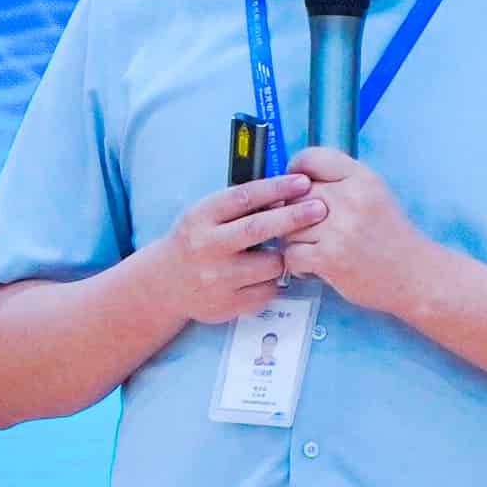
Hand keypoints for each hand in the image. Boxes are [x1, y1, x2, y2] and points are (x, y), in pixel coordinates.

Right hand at [146, 175, 325, 325]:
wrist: (165, 284)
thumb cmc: (195, 241)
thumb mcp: (205, 215)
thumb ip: (238, 205)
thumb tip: (284, 191)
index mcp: (200, 217)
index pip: (243, 197)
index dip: (276, 187)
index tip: (302, 182)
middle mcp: (206, 247)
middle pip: (258, 229)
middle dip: (293, 217)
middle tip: (320, 208)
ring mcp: (217, 278)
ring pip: (270, 264)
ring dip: (283, 255)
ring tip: (279, 252)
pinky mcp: (228, 304)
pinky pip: (267, 290)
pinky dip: (273, 281)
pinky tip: (262, 275)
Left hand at [279, 147, 435, 312]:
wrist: (416, 276)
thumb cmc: (392, 238)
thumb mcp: (374, 195)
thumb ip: (341, 183)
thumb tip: (296, 179)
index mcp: (362, 179)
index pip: (312, 158)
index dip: (296, 170)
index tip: (295, 186)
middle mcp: (350, 199)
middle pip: (295, 194)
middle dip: (293, 212)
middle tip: (305, 227)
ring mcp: (339, 229)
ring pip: (289, 226)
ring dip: (294, 240)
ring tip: (312, 249)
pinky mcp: (329, 258)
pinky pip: (291, 253)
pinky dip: (297, 263)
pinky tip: (313, 266)